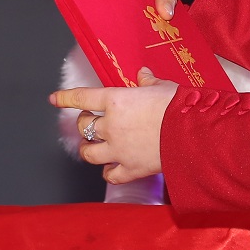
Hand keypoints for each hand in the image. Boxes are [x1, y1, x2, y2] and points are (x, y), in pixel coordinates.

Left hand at [50, 68, 177, 183]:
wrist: (194, 135)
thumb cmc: (179, 107)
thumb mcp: (163, 87)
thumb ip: (148, 82)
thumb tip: (143, 74)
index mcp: (116, 101)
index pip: (82, 98)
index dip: (66, 98)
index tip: (55, 99)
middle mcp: (112, 126)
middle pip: (84, 126)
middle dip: (84, 124)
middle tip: (89, 122)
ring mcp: (119, 150)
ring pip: (89, 153)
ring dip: (88, 148)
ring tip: (92, 146)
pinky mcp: (131, 169)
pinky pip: (110, 175)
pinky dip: (108, 172)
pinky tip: (110, 168)